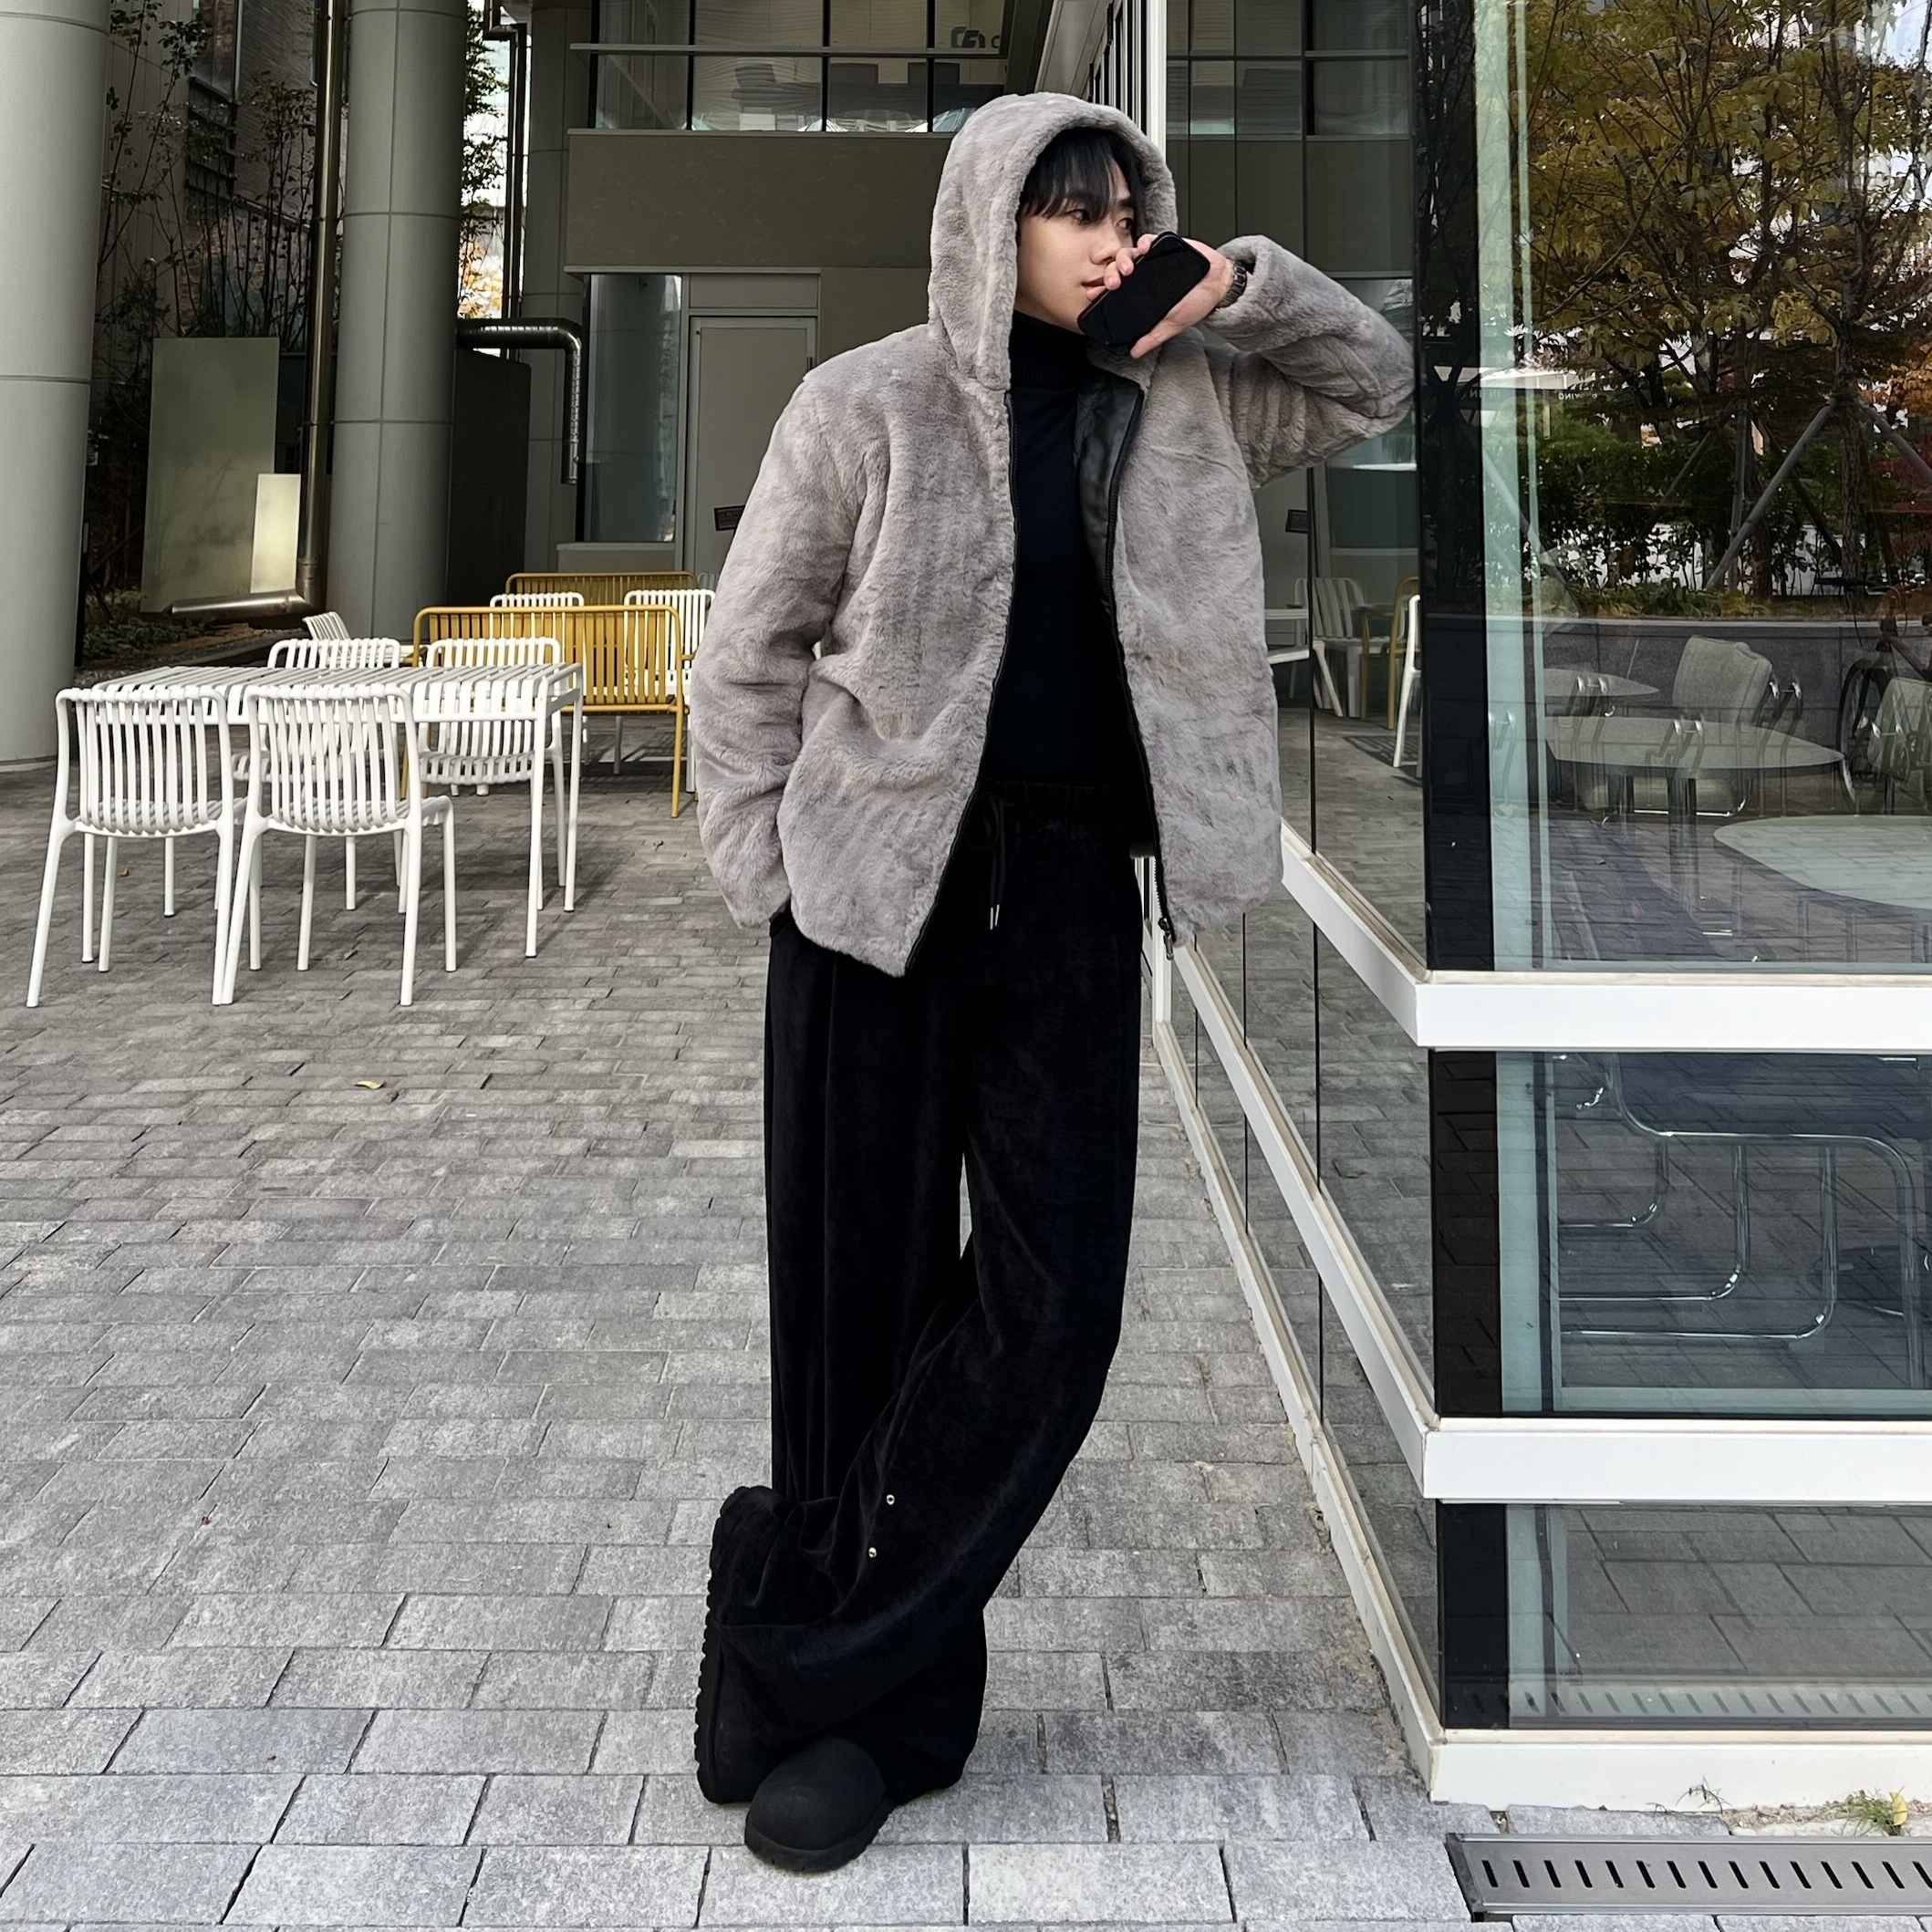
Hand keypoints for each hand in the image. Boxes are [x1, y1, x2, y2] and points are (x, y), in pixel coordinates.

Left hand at [1099, 235, 1236, 360]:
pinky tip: (1144, 249)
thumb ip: (1153, 336)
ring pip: (1129, 252)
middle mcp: (1144, 275)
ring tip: (1128, 268)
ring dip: (1123, 258)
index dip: (1102, 289)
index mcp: (1141, 292)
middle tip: (1113, 283)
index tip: (1093, 293)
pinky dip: (1143, 241)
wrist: (1219, 284)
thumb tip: (1135, 352)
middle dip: (1110, 273)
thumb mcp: (1172, 324)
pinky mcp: (1166, 245)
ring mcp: (1153, 260)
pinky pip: (1149, 239)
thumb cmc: (1196, 302)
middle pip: (1118, 268)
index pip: (1117, 288)